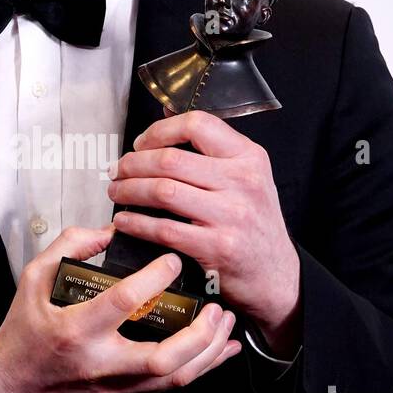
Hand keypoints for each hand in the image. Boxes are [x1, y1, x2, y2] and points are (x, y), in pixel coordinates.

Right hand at [0, 223, 241, 392]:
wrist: (12, 388)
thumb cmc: (23, 335)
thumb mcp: (32, 279)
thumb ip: (68, 247)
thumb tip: (107, 232)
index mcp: (76, 330)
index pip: (123, 303)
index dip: (154, 279)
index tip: (172, 261)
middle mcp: (101, 364)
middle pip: (163, 357)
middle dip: (199, 334)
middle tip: (216, 306)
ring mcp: (116, 386)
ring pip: (175, 378)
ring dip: (209, 353)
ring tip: (226, 323)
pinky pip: (173, 386)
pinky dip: (202, 367)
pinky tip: (220, 349)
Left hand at [106, 111, 300, 357]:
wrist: (276, 275)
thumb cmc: (255, 224)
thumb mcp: (249, 178)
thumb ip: (213, 151)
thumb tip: (166, 117)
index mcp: (249, 157)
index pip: (197, 125)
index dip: (159, 131)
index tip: (141, 143)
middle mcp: (243, 181)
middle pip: (170, 160)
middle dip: (133, 164)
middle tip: (117, 171)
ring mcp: (231, 214)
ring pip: (163, 191)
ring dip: (129, 190)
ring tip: (116, 192)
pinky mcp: (217, 246)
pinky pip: (164, 229)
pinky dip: (136, 223)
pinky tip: (124, 221)